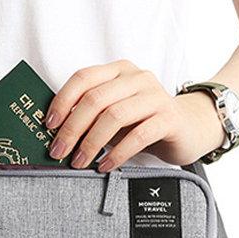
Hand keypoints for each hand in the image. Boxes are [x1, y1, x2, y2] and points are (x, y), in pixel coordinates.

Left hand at [46, 60, 226, 171]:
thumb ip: (89, 116)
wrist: (189, 127)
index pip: (83, 78)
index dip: (62, 101)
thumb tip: (54, 134)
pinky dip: (117, 153)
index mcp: (118, 71)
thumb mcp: (112, 114)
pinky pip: (138, 135)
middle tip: (59, 152)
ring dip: (91, 143)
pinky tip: (105, 166)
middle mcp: (136, 77)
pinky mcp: (169, 118)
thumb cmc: (142, 122)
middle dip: (72, 129)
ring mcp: (155, 96)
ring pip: (114, 116)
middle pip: (95, 99)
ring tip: (79, 162)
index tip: (49, 125)